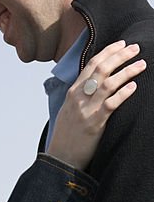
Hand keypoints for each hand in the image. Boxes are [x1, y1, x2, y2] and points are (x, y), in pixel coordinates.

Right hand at [47, 40, 144, 169]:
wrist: (60, 158)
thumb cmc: (67, 135)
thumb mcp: (69, 110)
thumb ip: (81, 95)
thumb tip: (96, 83)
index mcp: (73, 92)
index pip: (91, 65)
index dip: (108, 52)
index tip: (121, 43)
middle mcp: (79, 97)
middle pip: (101, 69)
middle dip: (120, 56)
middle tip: (136, 48)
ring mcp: (86, 110)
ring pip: (108, 83)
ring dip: (127, 71)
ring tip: (141, 64)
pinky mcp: (95, 123)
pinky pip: (111, 104)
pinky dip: (123, 93)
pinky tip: (133, 86)